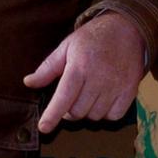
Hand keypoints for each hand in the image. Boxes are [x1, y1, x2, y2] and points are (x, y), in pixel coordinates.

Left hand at [24, 12, 146, 134]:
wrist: (126, 29)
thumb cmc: (92, 39)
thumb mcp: (66, 47)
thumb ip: (48, 68)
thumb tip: (28, 82)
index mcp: (79, 66)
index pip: (64, 96)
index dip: (52, 114)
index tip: (44, 128)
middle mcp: (98, 78)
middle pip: (78, 111)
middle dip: (69, 111)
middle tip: (70, 98)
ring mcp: (116, 86)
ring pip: (95, 116)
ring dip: (87, 111)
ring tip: (87, 95)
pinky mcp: (130, 91)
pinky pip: (114, 116)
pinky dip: (106, 113)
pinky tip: (103, 99)